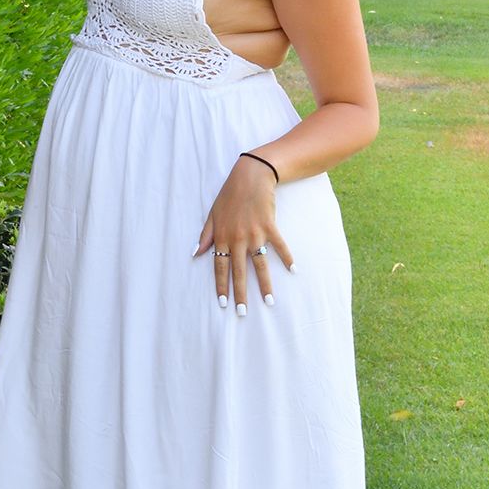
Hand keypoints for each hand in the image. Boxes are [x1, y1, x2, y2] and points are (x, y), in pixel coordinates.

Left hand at [193, 154, 294, 313]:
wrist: (250, 176)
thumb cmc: (230, 195)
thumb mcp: (212, 214)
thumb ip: (205, 235)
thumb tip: (195, 253)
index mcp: (222, 236)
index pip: (220, 266)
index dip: (221, 285)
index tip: (223, 302)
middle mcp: (237, 238)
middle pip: (239, 271)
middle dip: (240, 294)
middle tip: (242, 312)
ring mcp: (254, 234)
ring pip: (259, 265)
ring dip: (264, 284)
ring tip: (268, 301)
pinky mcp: (270, 227)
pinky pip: (279, 246)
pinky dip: (286, 258)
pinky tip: (293, 270)